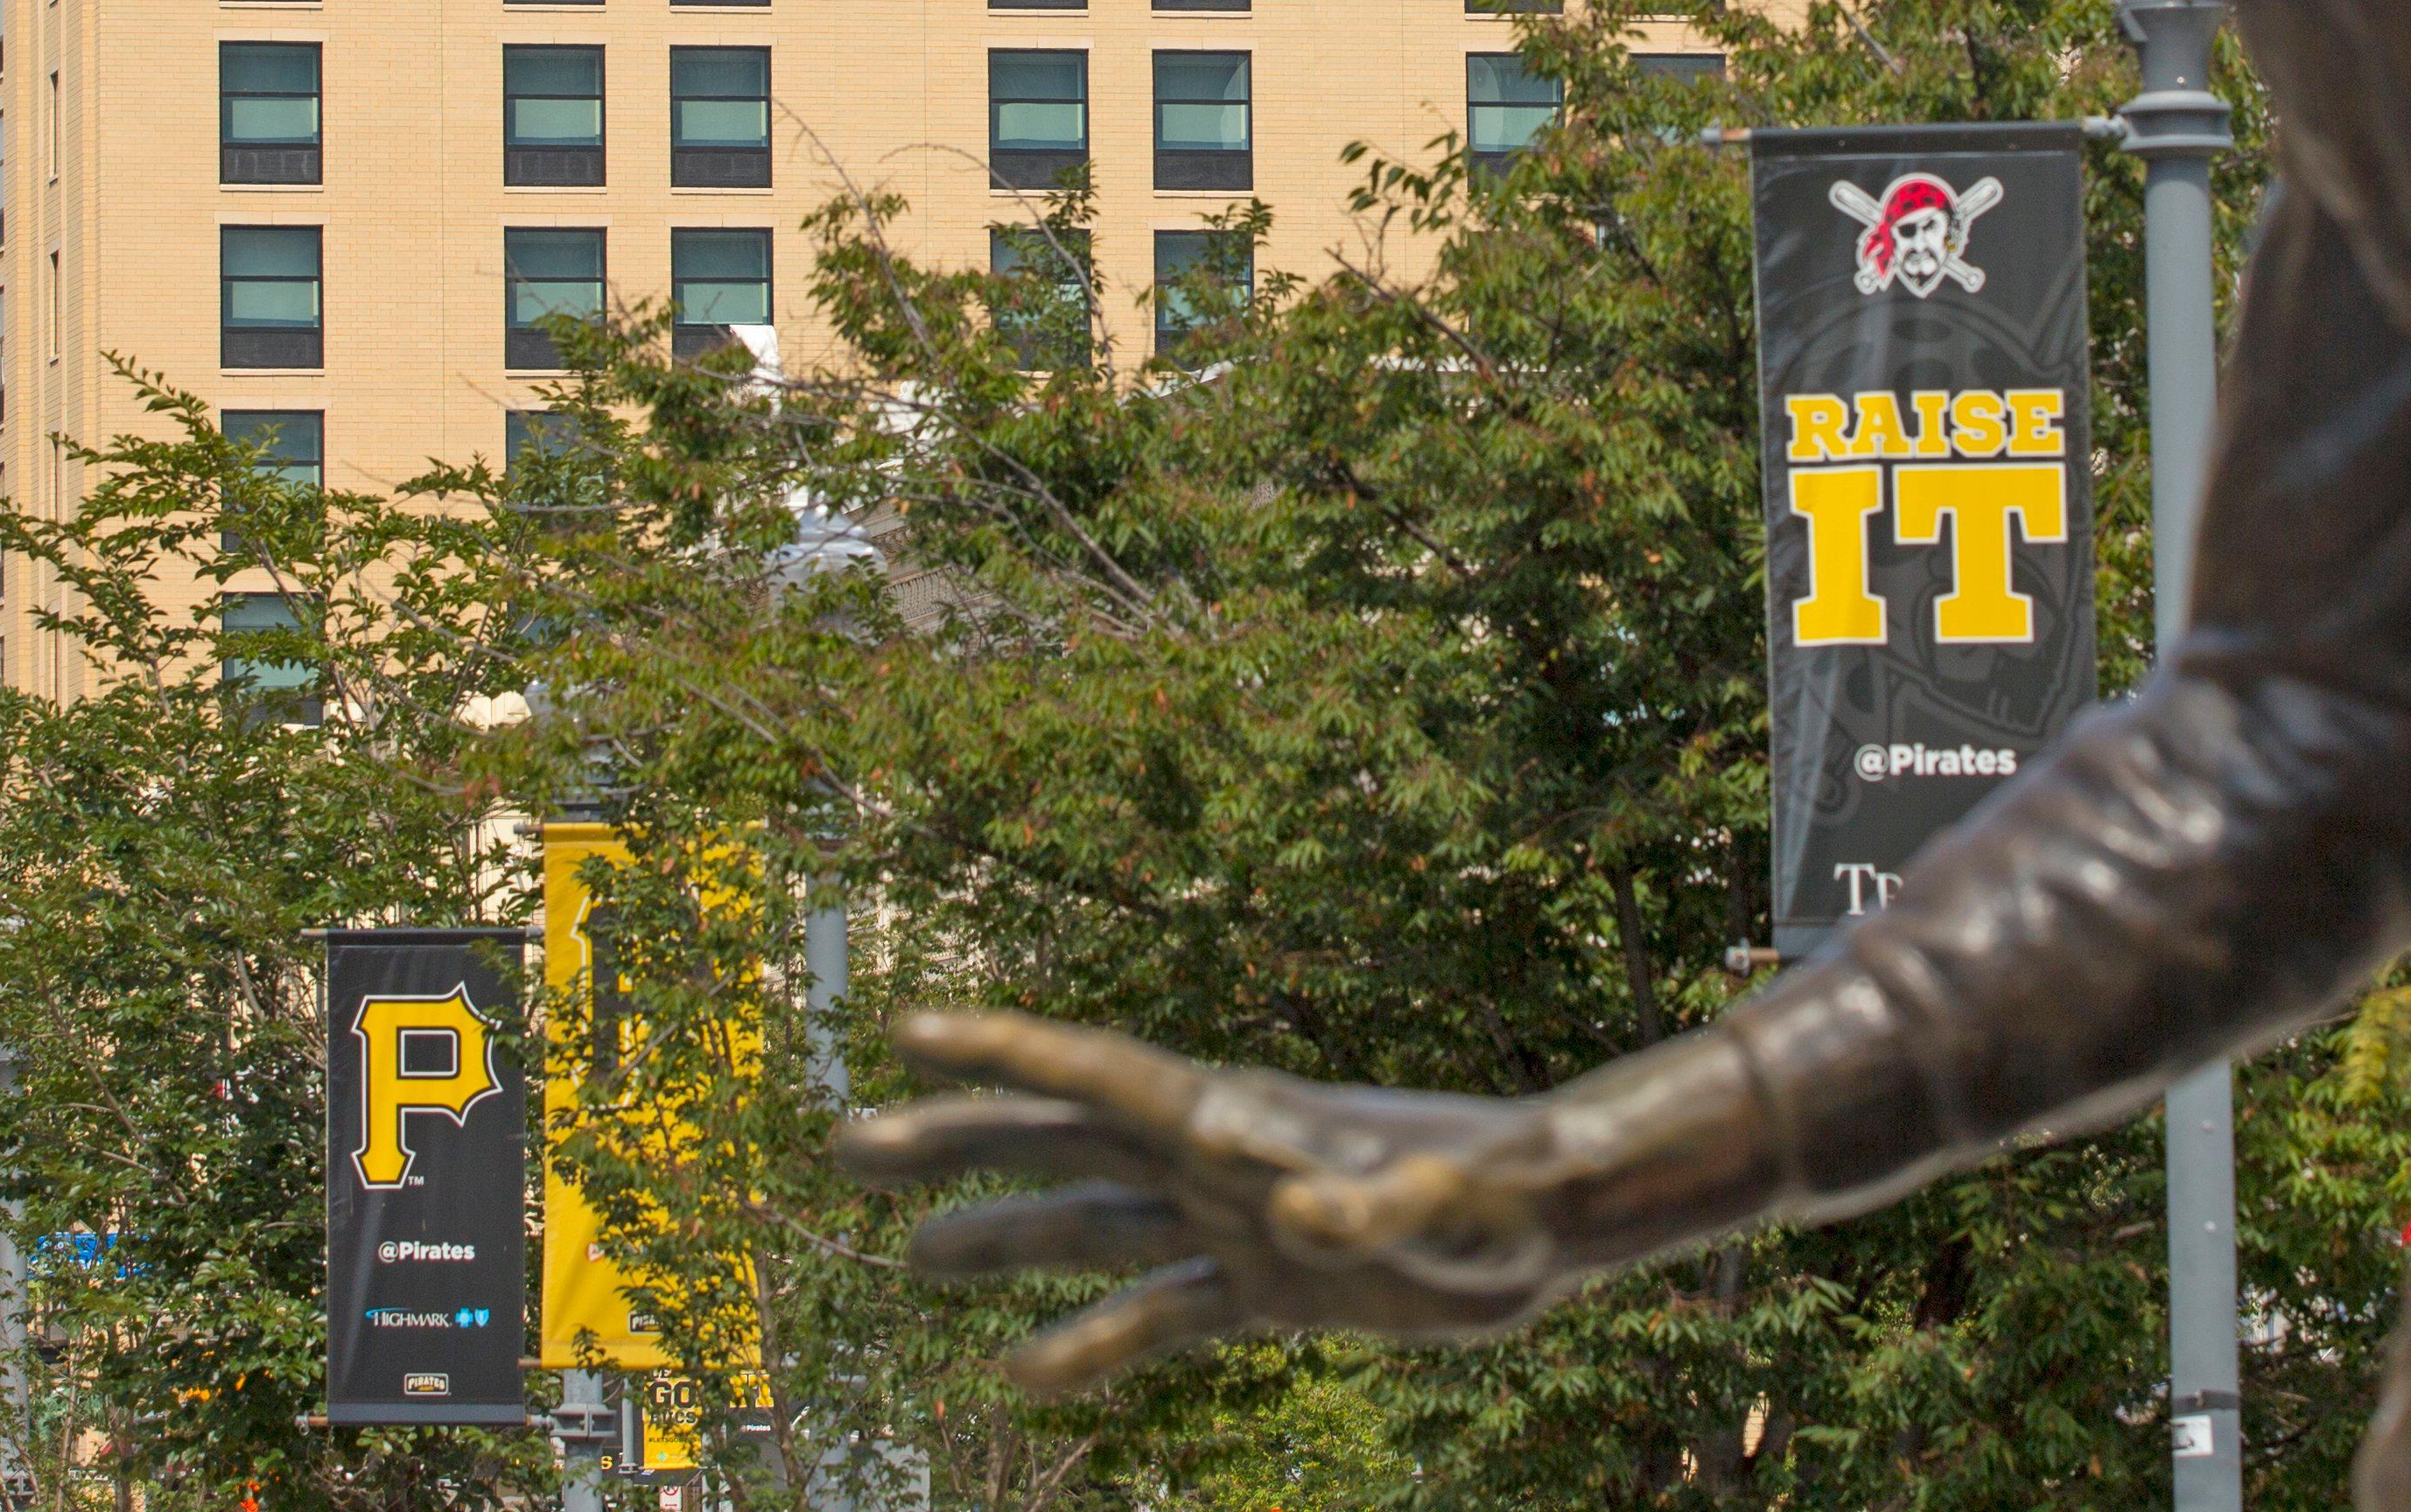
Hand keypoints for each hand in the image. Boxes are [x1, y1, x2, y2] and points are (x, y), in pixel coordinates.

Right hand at [837, 1010, 1746, 1396]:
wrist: (1566, 1216)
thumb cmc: (1519, 1192)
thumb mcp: (1453, 1200)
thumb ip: (1376, 1208)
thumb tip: (1287, 1210)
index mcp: (1247, 1121)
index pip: (1103, 1078)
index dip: (1007, 1052)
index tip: (909, 1031)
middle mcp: (1224, 1160)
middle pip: (1067, 1142)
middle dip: (960, 1140)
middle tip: (843, 1145)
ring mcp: (1242, 1224)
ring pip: (1095, 1227)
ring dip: (1002, 1241)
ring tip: (907, 1259)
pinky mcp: (1277, 1291)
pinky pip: (1164, 1318)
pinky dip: (1094, 1346)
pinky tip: (1025, 1378)